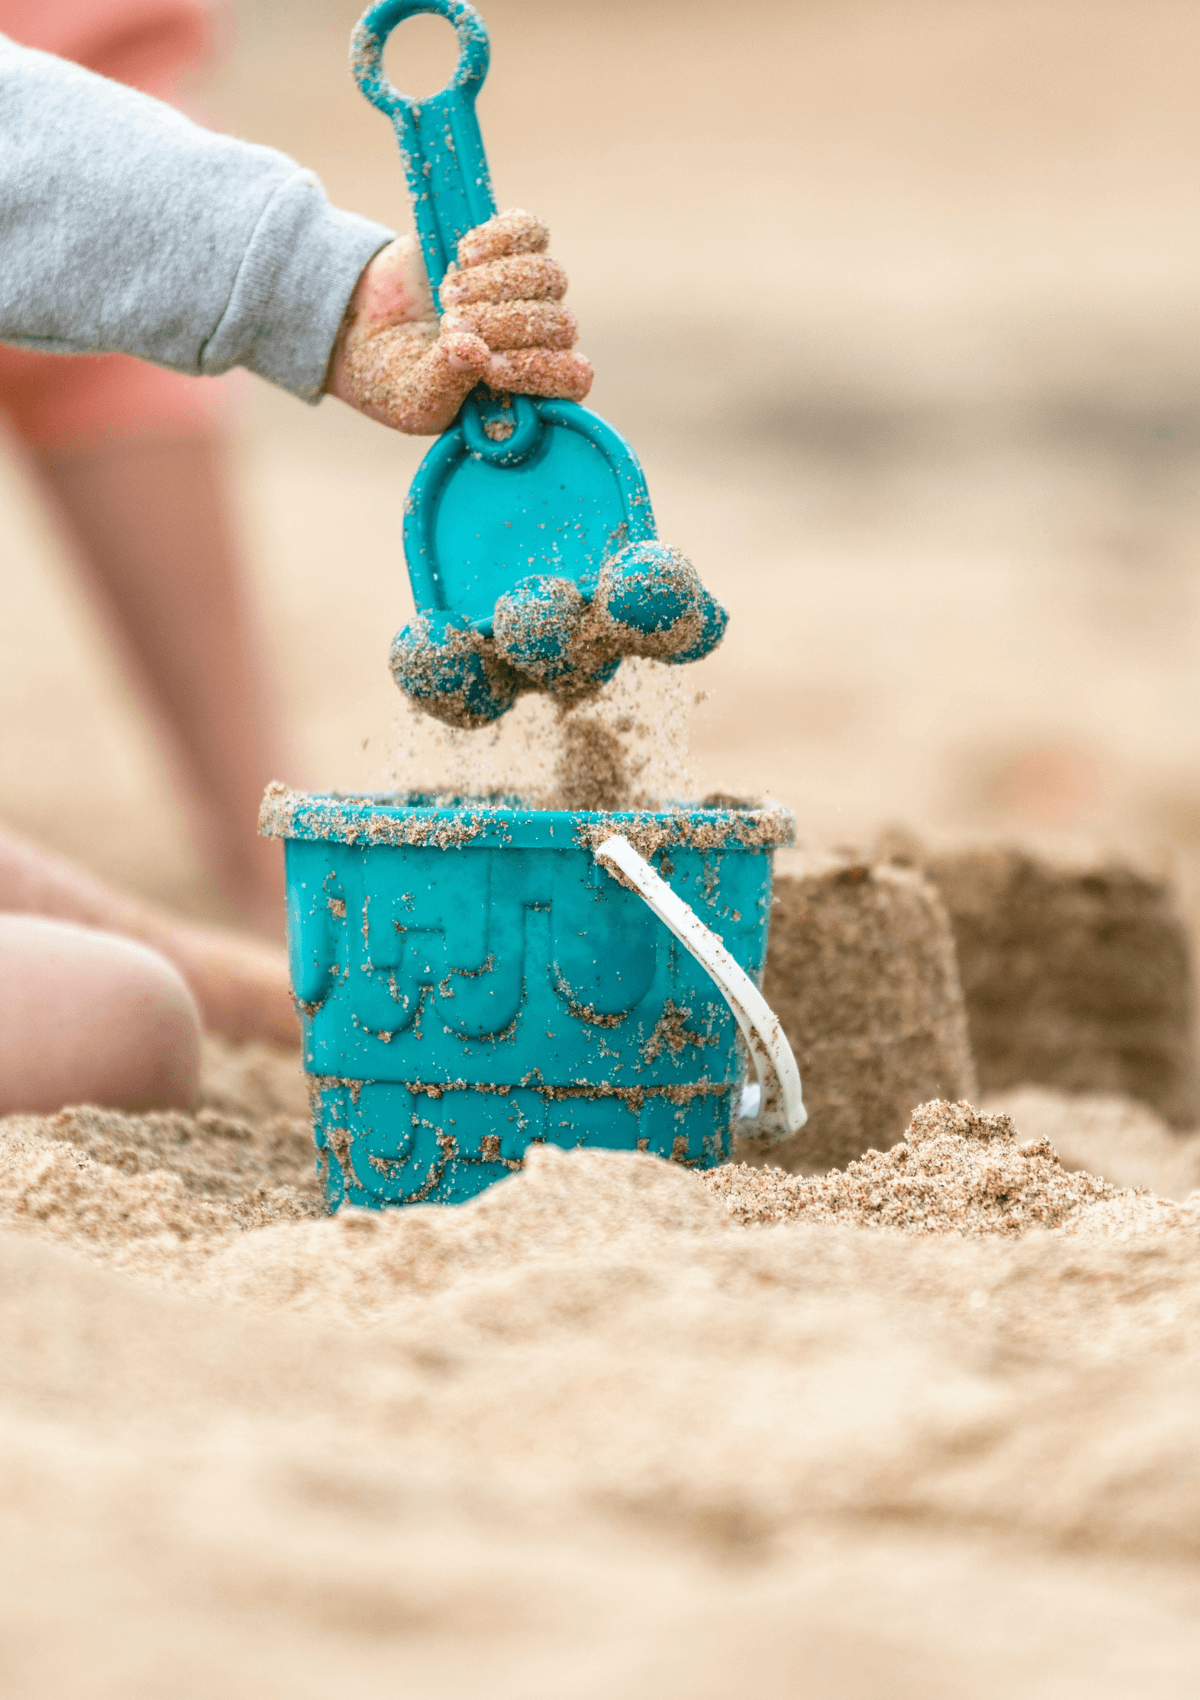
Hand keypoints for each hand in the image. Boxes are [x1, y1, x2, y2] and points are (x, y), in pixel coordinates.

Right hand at [325, 209, 592, 433]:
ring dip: (497, 285)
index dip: (542, 371)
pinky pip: (530, 231)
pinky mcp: (503, 245)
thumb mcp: (415, 398)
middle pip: (559, 324)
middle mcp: (535, 339)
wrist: (361, 328)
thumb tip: (474, 350)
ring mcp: (523, 289)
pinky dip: (503, 238)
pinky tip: (466, 254)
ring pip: (548, 276)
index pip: (572, 378)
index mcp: (527, 387)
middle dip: (504, 326)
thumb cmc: (396, 379)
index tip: (493, 370)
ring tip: (448, 295)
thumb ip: (446, 382)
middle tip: (451, 326)